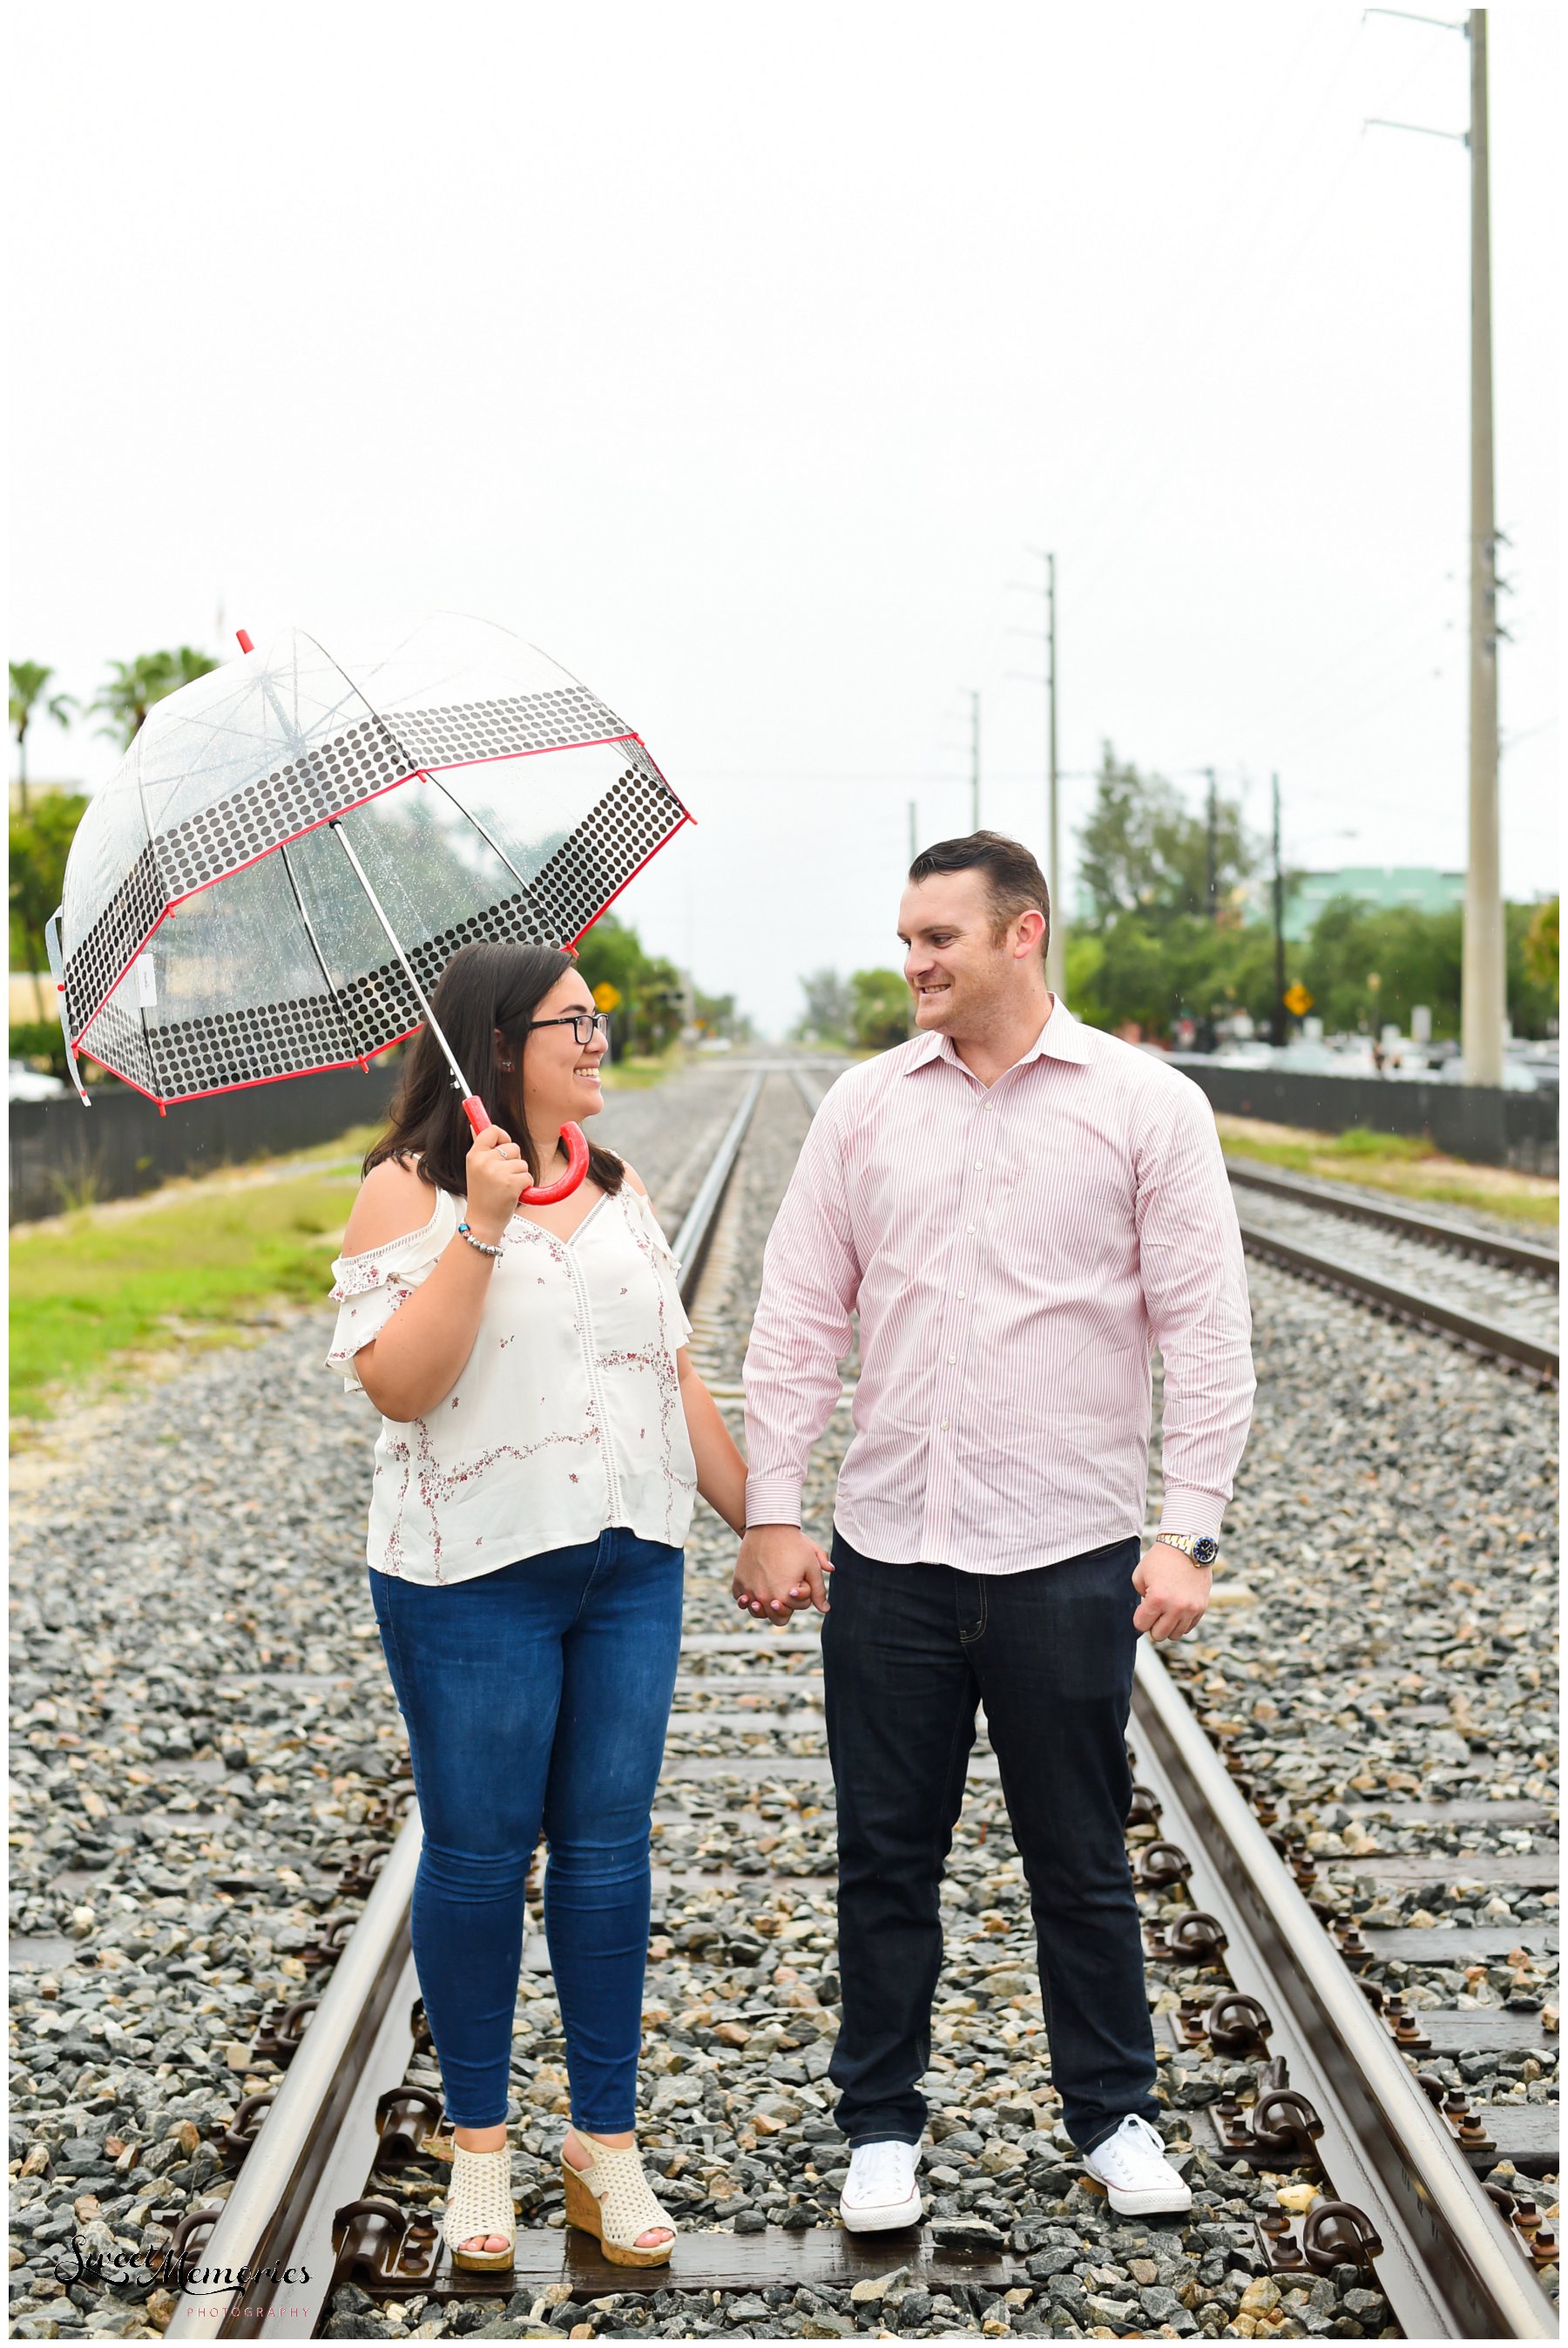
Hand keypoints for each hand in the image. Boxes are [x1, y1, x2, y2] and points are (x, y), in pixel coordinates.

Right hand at [464, 1122, 530, 1243]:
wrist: (482, 1223)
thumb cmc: (482, 1196)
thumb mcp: (475, 1169)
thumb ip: (481, 1148)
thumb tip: (475, 1125)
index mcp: (474, 1156)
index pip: (492, 1130)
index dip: (502, 1135)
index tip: (504, 1144)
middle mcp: (485, 1162)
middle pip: (513, 1147)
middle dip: (514, 1161)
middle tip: (501, 1177)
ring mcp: (498, 1173)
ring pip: (522, 1163)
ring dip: (519, 1175)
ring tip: (505, 1187)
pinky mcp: (511, 1184)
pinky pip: (528, 1176)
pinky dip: (524, 1186)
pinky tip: (512, 1194)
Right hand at [733, 1524, 831, 1621]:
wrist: (769, 1525)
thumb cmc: (794, 1544)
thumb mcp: (811, 1566)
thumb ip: (819, 1590)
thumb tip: (825, 1609)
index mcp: (785, 1596)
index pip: (797, 1607)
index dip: (802, 1595)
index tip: (800, 1580)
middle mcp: (764, 1598)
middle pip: (777, 1618)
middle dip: (785, 1607)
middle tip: (785, 1590)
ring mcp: (749, 1591)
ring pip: (757, 1612)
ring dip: (764, 1608)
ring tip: (769, 1594)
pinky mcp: (738, 1583)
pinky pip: (741, 1599)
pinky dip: (746, 1597)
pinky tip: (753, 1589)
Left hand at [1132, 1543, 1211, 1642]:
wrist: (1187, 1546)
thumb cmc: (1161, 1559)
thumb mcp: (1140, 1575)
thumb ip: (1140, 1597)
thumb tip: (1146, 1615)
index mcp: (1157, 1598)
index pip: (1141, 1625)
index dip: (1139, 1619)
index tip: (1142, 1610)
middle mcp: (1175, 1607)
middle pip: (1158, 1635)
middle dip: (1152, 1626)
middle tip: (1153, 1613)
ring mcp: (1191, 1609)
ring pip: (1175, 1635)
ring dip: (1167, 1626)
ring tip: (1165, 1612)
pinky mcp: (1202, 1607)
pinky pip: (1188, 1627)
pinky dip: (1181, 1622)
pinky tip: (1177, 1609)